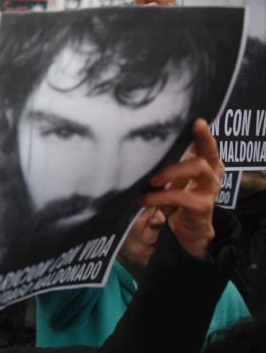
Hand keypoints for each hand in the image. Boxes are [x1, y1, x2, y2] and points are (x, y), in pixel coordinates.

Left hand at [140, 119, 221, 258]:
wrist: (188, 231)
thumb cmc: (177, 199)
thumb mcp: (172, 178)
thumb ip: (166, 163)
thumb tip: (140, 145)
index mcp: (205, 164)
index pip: (207, 144)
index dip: (204, 133)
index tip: (197, 121)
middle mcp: (212, 173)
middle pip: (209, 153)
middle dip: (197, 142)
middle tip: (170, 144)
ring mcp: (209, 189)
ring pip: (198, 167)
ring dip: (171, 171)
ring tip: (151, 180)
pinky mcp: (202, 205)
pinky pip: (180, 195)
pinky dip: (160, 196)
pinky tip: (144, 200)